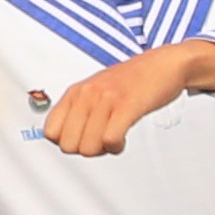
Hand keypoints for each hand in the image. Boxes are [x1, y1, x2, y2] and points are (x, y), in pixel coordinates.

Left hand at [42, 40, 214, 157]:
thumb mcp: (95, 90)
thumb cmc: (132, 81)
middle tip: (101, 140)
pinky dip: (116, 147)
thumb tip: (62, 137)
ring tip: (113, 137)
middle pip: (68, 145)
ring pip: (87, 147)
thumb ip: (78, 110)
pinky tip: (122, 139)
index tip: (83, 137)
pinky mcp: (127, 106)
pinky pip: (110, 139)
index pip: (50, 132)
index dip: (67, 142)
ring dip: (103, 149)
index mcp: (76, 92)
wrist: (164, 65)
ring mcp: (106, 99)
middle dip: (85, 149)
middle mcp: (87, 94)